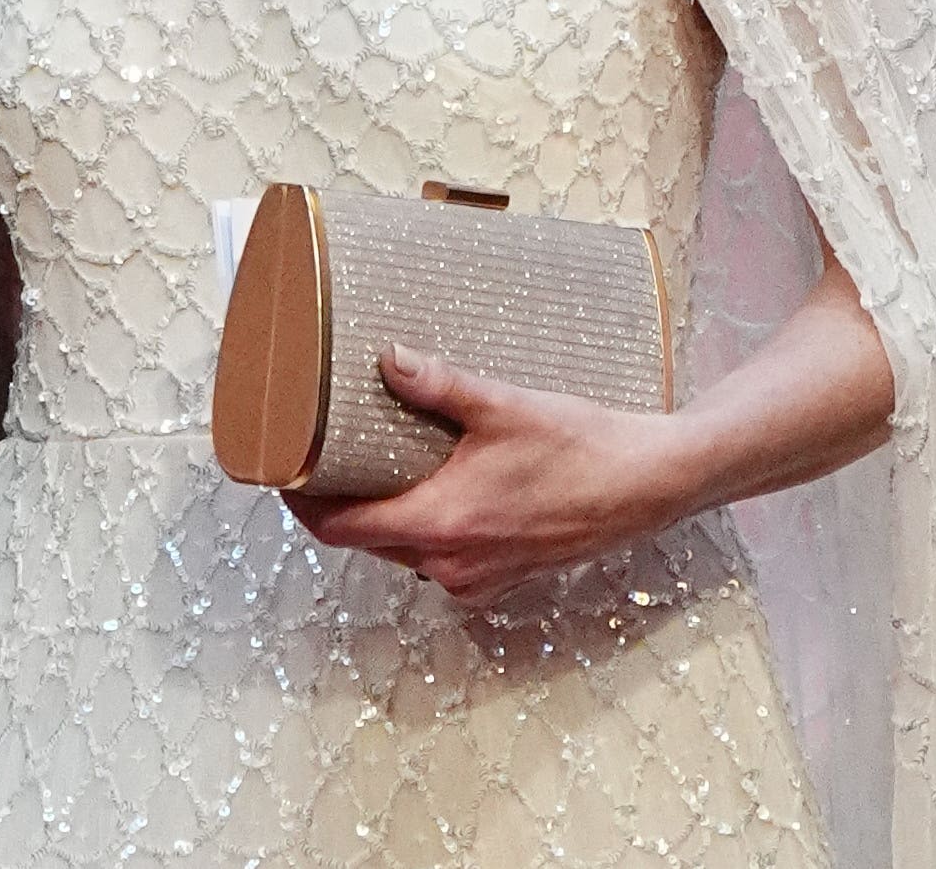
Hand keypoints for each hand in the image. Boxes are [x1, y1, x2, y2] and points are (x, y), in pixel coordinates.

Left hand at [281, 348, 702, 606]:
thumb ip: (438, 383)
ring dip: (382, 516)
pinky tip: (433, 489)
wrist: (654, 484)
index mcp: (441, 525)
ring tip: (372, 467)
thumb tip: (388, 358)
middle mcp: (453, 564)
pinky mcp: (506, 576)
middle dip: (337, 504)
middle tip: (321, 458)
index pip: (338, 530)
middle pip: (365, 541)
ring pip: (403, 551)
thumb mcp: (503, 405)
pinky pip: (442, 558)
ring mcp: (481, 577)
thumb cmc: (585, 448)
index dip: (300, 504)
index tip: (281, 473)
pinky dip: (424, 528)